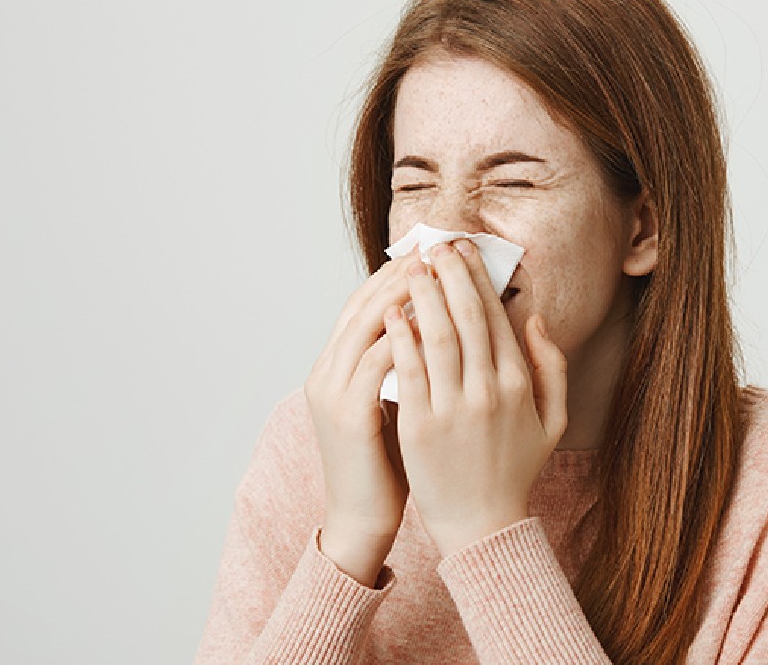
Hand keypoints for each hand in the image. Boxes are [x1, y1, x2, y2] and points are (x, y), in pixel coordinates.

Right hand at [303, 251, 416, 583]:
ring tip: (437, 272)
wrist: (363, 519)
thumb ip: (407, 364)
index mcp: (336, 367)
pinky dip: (406, 337)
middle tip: (437, 249)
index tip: (434, 255)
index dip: (396, 276)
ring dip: (403, 295)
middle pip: (362, 305)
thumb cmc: (387, 463)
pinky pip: (377, 362)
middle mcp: (327, 372)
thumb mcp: (394, 402)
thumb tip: (441, 325)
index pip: (364, 305)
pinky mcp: (348, 415)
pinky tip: (436, 322)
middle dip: (401, 274)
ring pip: (367, 325)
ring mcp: (333, 392)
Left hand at [383, 238, 567, 557]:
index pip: (496, 317)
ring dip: (424, 295)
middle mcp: (488, 390)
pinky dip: (400, 337)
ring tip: (413, 267)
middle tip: (436, 245)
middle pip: (467, 317)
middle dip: (451, 274)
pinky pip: (409, 370)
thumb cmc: (514, 471)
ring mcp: (453, 407)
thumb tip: (536, 320)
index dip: (477, 279)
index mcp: (518, 385)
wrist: (483, 524)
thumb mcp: (552, 421)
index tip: (463, 251)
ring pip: (437, 336)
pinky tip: (391, 312)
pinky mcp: (421, 426)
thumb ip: (551, 368)